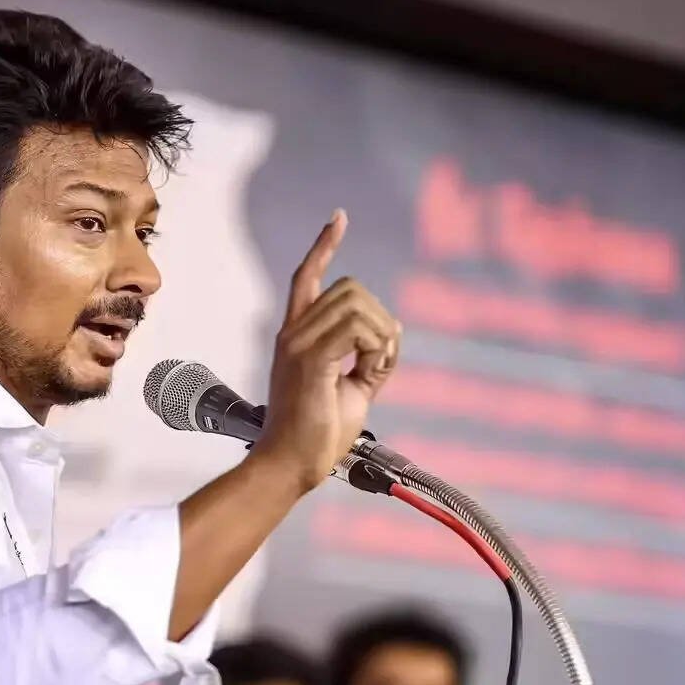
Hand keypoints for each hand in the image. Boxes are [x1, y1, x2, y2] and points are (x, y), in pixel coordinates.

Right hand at [250, 209, 400, 492]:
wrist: (293, 465)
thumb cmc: (318, 434)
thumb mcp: (353, 390)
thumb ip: (368, 360)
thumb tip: (391, 334)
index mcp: (298, 336)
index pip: (308, 277)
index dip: (324, 246)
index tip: (339, 218)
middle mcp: (293, 332)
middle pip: (351, 289)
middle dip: (380, 318)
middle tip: (380, 359)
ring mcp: (298, 344)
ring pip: (357, 305)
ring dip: (380, 336)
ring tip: (372, 370)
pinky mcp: (308, 360)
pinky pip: (357, 330)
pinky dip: (375, 348)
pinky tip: (368, 372)